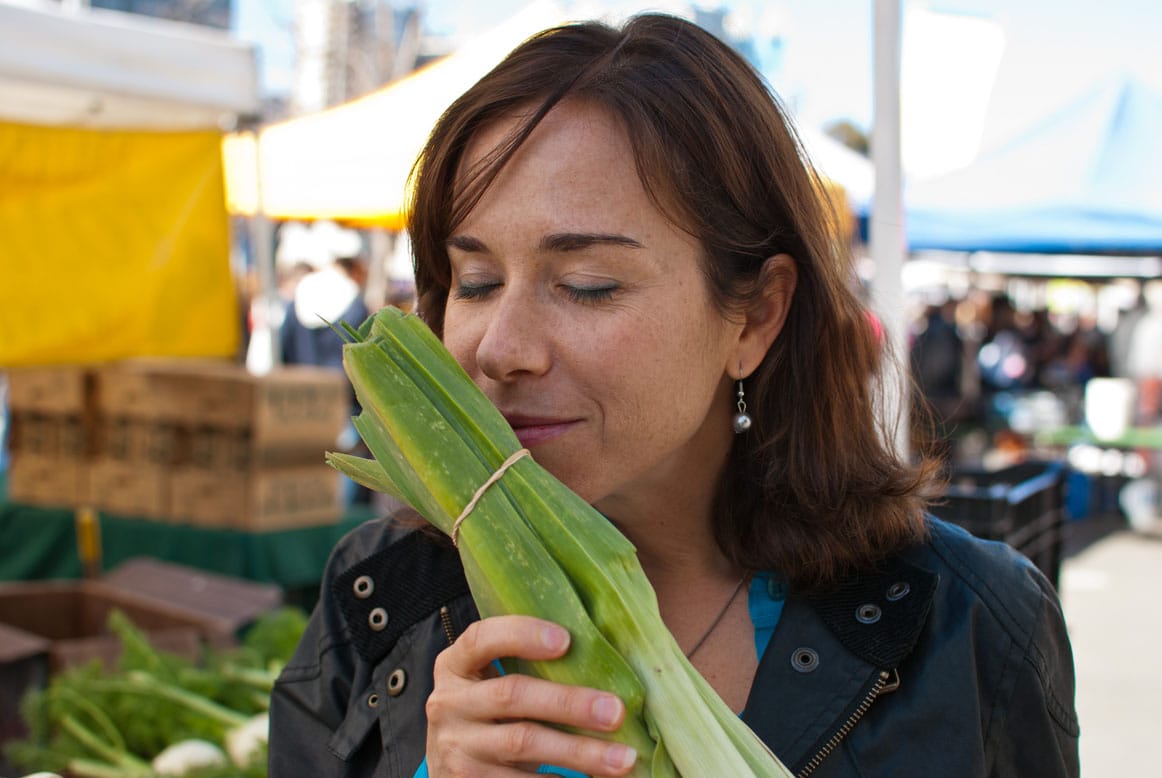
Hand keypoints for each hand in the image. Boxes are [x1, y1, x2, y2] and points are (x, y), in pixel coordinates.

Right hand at [425, 615, 638, 776]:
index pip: (481, 639)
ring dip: (579, 752)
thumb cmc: (489, 710)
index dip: (521, 635)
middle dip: (569, 702)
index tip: (567, 640)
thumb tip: (601, 657)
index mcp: (455, 665)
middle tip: (616, 711)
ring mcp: (456, 746)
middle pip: (512, 696)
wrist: (451, 763)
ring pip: (523, 743)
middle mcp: (449, 703)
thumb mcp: (491, 681)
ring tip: (622, 758)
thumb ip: (526, 665)